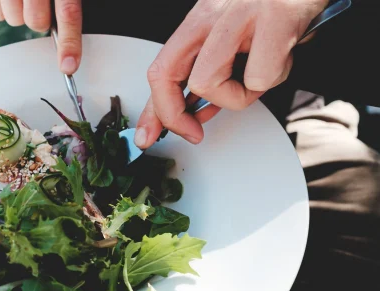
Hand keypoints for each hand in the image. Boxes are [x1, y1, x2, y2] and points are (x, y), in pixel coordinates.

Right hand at [0, 0, 82, 73]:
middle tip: (38, 3)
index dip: (69, 42)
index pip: (68, 12)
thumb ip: (67, 2)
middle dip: (38, 19)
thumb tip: (70, 32)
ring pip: (13, 20)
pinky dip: (1, 8)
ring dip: (18, 13)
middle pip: (36, 21)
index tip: (69, 66)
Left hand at [134, 0, 328, 147]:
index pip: (159, 69)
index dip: (152, 110)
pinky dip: (273, 78)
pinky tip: (283, 58)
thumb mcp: (233, 40)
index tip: (149, 135)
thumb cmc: (275, 13)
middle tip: (193, 131)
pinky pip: (258, 76)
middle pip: (166, 75)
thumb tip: (192, 112)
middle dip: (175, 115)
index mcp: (199, 20)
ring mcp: (239, 14)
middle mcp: (211, 14)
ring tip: (259, 75)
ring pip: (207, 81)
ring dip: (236, 96)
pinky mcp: (274, 17)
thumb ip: (208, 74)